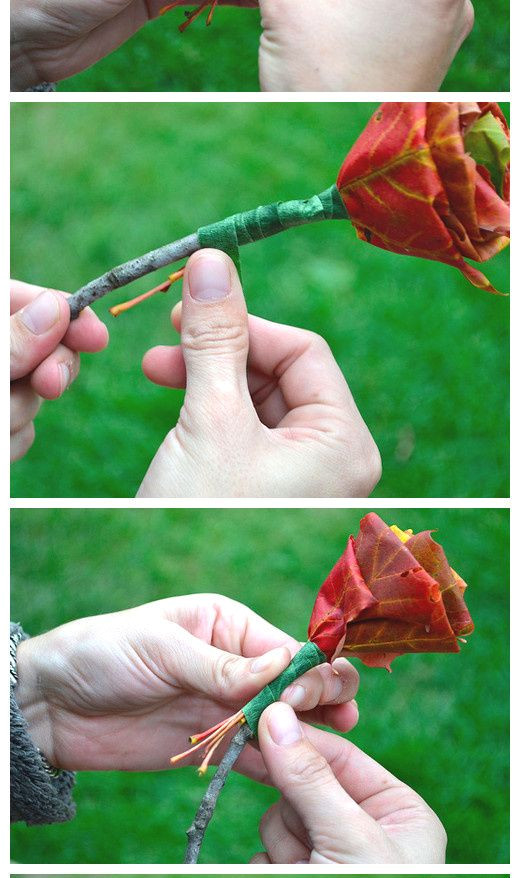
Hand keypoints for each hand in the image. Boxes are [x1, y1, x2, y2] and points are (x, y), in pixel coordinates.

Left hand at [10, 281, 107, 464]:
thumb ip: (12, 341)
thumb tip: (56, 306)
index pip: (20, 297)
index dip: (60, 309)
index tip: (94, 335)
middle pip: (39, 345)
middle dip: (49, 369)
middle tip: (51, 385)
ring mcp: (0, 391)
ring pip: (32, 392)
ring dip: (21, 412)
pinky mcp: (0, 426)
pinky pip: (23, 430)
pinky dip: (14, 441)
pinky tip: (1, 448)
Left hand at [15, 585, 356, 769]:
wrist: (54, 706)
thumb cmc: (102, 655)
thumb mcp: (160, 648)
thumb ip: (221, 665)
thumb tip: (287, 663)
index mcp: (229, 625)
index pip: (289, 647)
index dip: (312, 671)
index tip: (313, 697)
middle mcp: (237, 665)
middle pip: (300, 684)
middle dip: (322, 699)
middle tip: (334, 721)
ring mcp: (228, 708)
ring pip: (288, 723)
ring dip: (310, 737)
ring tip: (328, 757)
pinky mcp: (214, 746)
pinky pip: (258, 757)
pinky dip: (282, 766)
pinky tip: (303, 778)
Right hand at [139, 245, 379, 502]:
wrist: (174, 616)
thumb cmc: (201, 514)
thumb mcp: (209, 417)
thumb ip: (214, 336)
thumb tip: (214, 260)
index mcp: (345, 444)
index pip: (304, 352)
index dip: (246, 324)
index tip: (189, 313)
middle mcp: (335, 463)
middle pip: (283, 373)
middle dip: (222, 352)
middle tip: (164, 345)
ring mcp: (305, 482)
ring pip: (260, 402)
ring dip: (210, 381)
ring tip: (159, 377)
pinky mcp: (271, 493)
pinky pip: (248, 435)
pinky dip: (212, 414)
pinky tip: (175, 412)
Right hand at [257, 703, 446, 865]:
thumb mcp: (350, 837)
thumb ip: (311, 779)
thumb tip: (276, 716)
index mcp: (399, 812)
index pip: (342, 756)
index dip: (301, 739)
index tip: (262, 718)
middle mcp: (365, 830)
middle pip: (304, 786)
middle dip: (295, 809)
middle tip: (288, 815)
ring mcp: (330, 856)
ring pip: (280, 821)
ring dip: (284, 846)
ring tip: (307, 871)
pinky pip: (267, 854)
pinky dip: (272, 869)